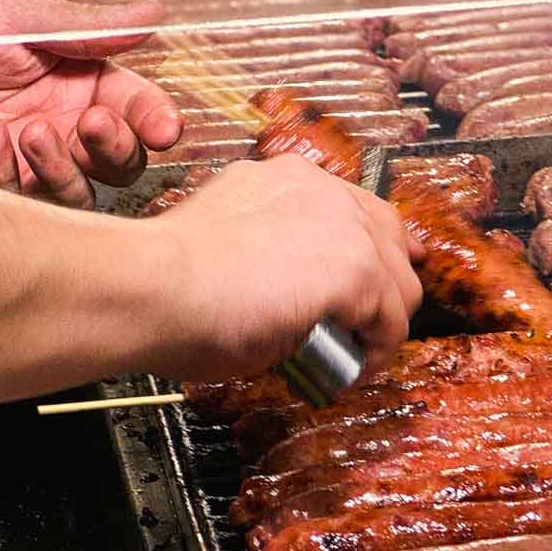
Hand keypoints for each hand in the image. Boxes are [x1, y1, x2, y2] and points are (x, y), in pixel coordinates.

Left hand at [0, 0, 182, 205]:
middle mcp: (55, 121)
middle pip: (120, 160)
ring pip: (80, 193)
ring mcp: (23, 156)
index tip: (162, 127)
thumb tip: (153, 15)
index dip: (154, 119)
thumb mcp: (20, 18)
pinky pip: (22, 200)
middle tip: (91, 125)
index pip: (135, 108)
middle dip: (114, 146)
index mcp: (72, 79)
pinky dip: (9, 173)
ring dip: (64, 167)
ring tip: (31, 132)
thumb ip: (92, 29)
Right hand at [146, 155, 423, 379]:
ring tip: (345, 358)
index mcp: (291, 180)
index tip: (377, 283)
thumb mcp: (233, 246)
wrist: (152, 285)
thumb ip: (274, 253)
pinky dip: (374, 354)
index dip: (375, 251)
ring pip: (400, 286)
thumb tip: (292, 290)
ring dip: (379, 327)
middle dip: (386, 291)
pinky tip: (348, 370)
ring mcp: (346, 228)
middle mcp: (325, 193)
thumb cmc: (167, 279)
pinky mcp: (357, 271)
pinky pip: (392, 324)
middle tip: (360, 333)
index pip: (360, 211)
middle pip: (392, 243)